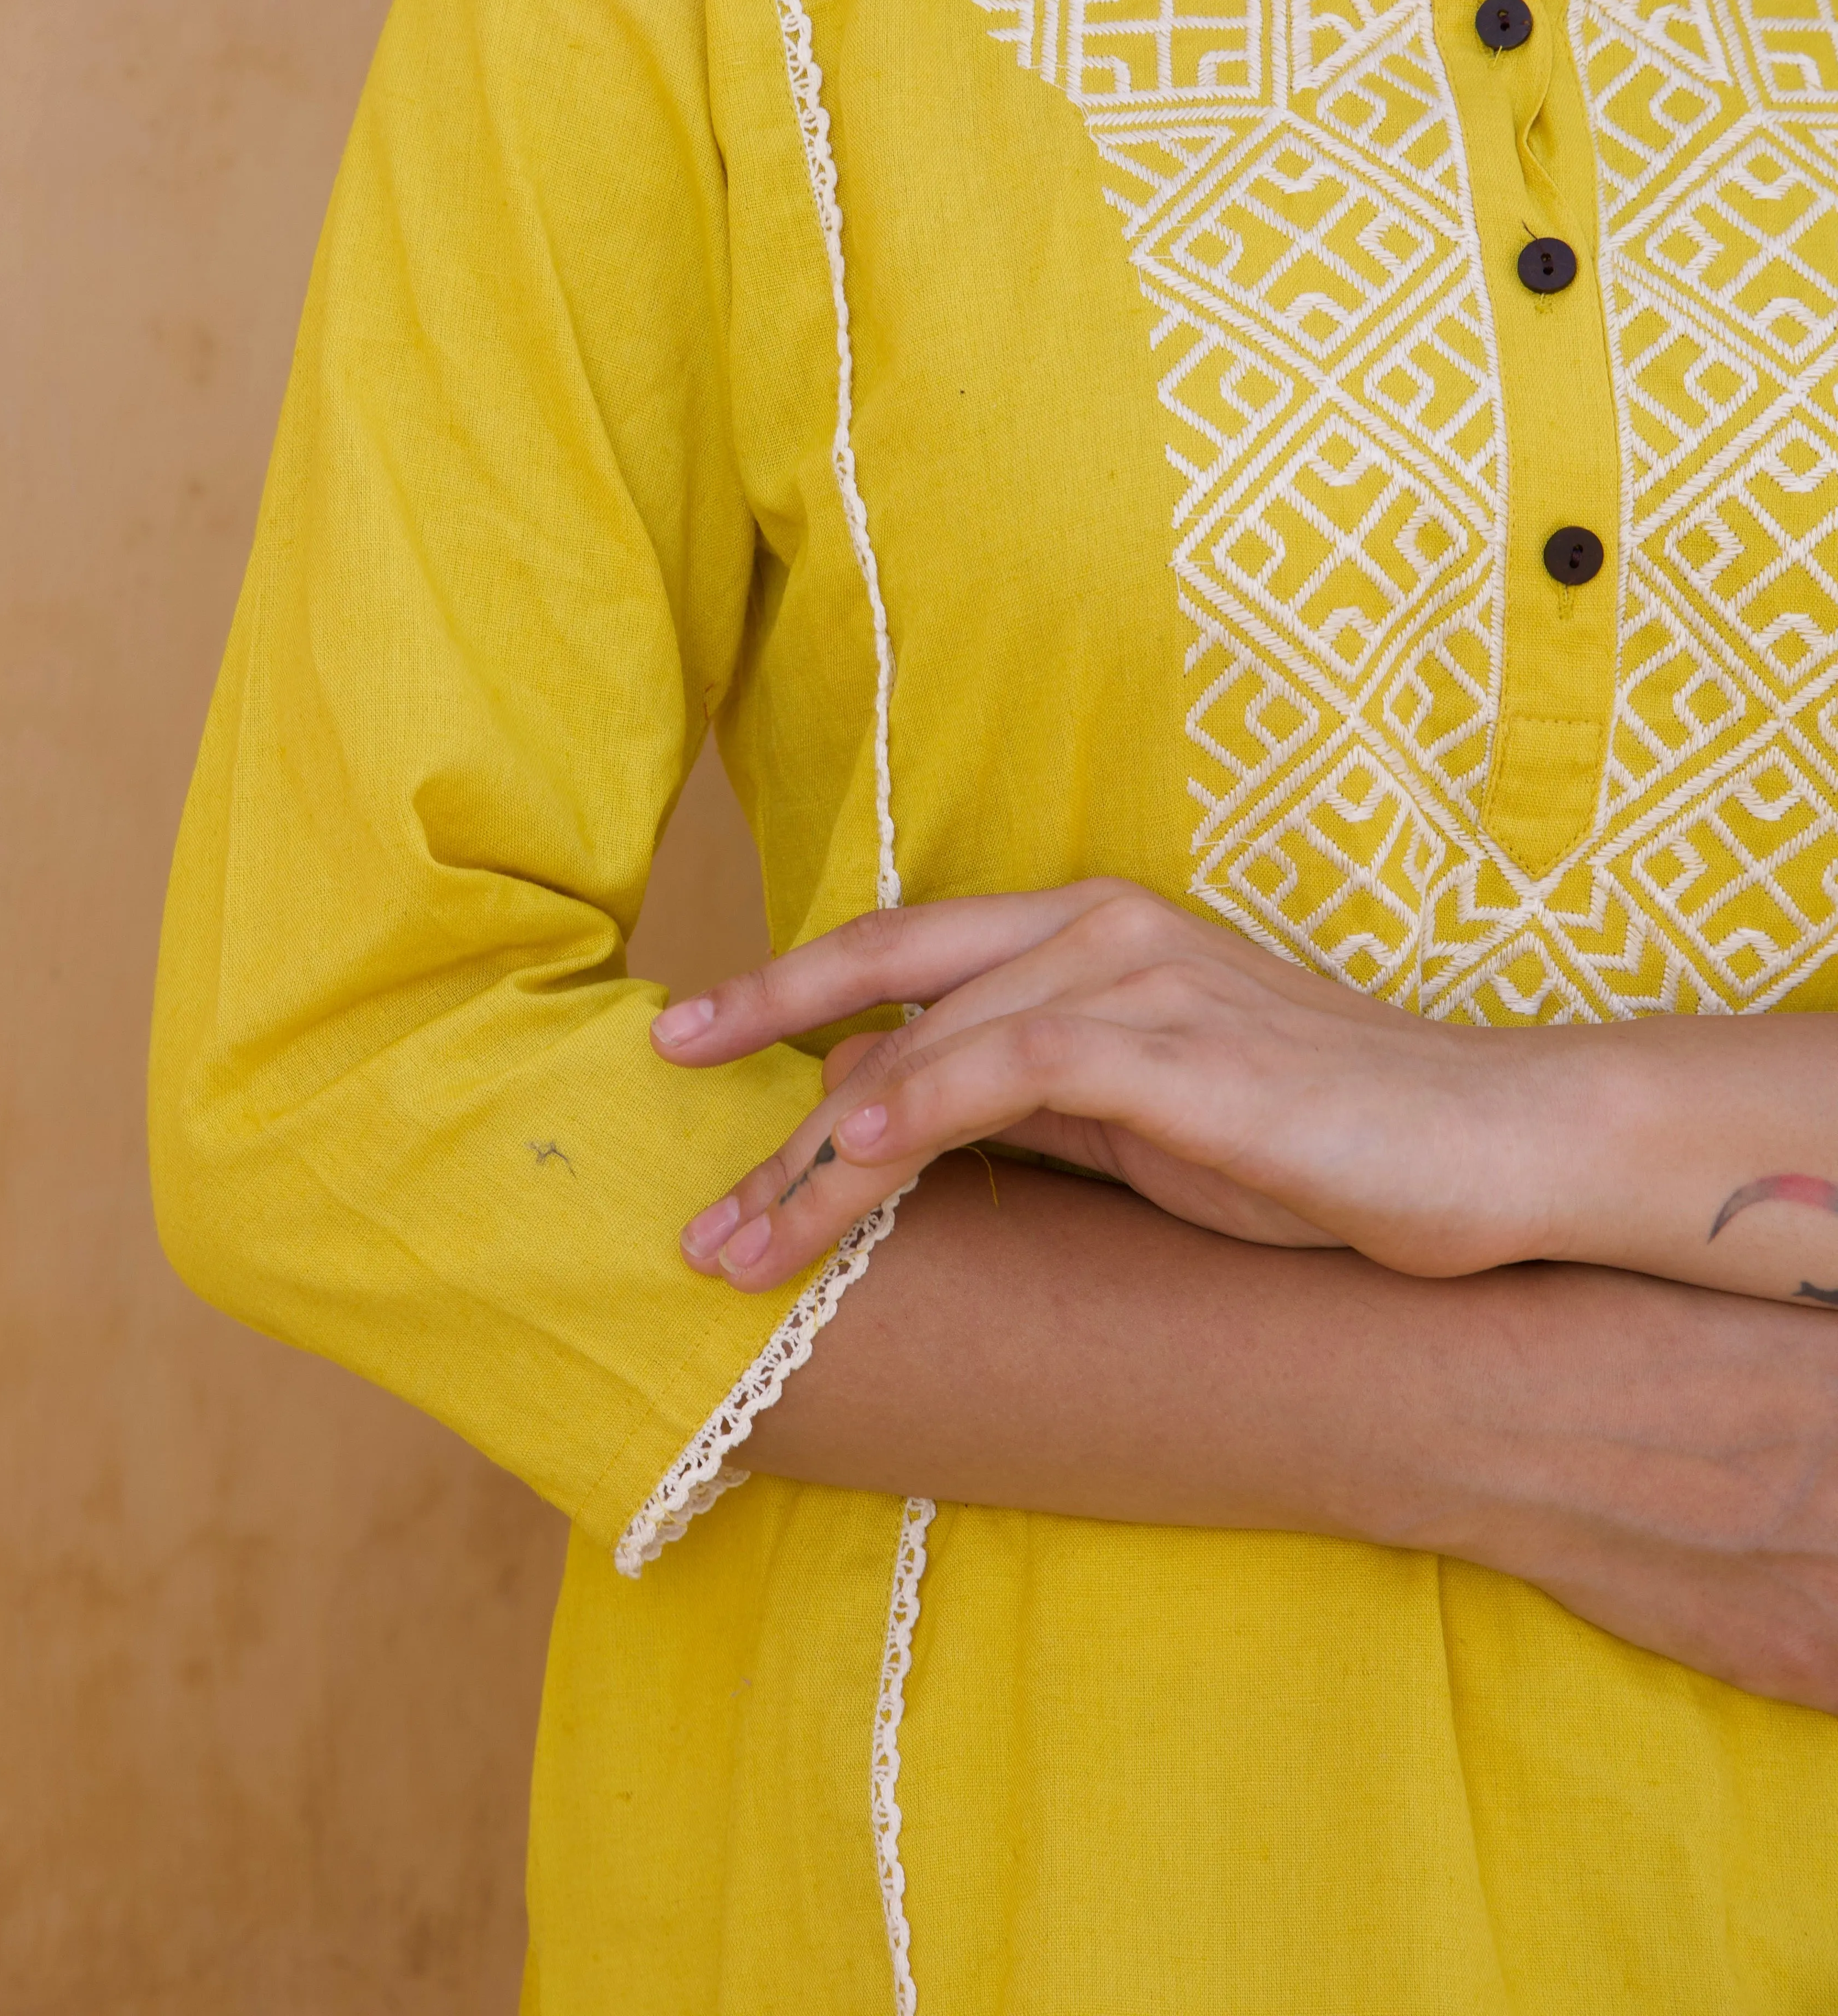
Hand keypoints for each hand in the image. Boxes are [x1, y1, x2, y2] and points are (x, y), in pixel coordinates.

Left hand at [655, 880, 1570, 1296]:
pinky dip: (926, 1105)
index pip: (900, 953)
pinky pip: (1018, 1064)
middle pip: (887, 985)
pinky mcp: (1179, 1047)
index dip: (784, 995)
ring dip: (822, 1152)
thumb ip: (1026, 1097)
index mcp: (1089, 930)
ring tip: (744, 1242)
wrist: (1488, 1149)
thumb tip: (894, 1112)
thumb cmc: (1319, 1142)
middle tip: (681, 1184)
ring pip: (931, 1046)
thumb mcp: (1140, 1120)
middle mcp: (1099, 928)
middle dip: (765, 1074)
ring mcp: (1139, 979)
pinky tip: (858, 1159)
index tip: (686, 1047)